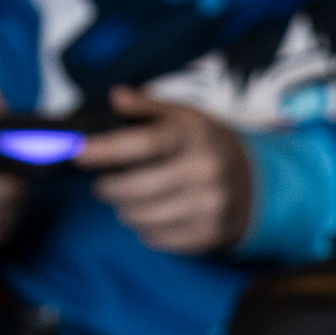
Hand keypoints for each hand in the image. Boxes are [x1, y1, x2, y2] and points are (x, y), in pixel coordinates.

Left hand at [80, 86, 256, 253]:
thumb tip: (115, 96)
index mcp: (195, 138)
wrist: (257, 183)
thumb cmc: (207, 144)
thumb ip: (148, 106)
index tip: (78, 152)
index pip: (144, 144)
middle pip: (135, 188)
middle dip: (108, 187)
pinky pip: (155, 238)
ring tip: (129, 198)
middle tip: (105, 182)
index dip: (106, 150)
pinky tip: (152, 213)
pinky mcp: (207, 235)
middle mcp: (205, 172)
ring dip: (124, 209)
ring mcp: (209, 207)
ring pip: (140, 217)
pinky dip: (144, 227)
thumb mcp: (185, 117)